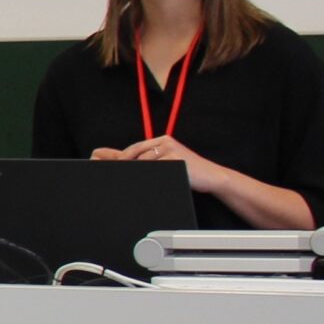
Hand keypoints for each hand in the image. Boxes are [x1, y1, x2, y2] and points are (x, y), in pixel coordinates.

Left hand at [95, 135, 225, 196]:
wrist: (211, 176)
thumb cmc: (189, 171)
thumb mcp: (169, 162)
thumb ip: (151, 160)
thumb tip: (128, 162)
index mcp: (163, 140)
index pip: (136, 148)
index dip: (122, 157)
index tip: (112, 165)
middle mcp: (166, 142)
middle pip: (136, 153)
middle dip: (125, 164)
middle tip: (116, 173)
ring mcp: (171, 149)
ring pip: (144, 162)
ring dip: (138, 171)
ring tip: (129, 183)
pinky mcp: (176, 158)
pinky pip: (156, 168)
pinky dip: (149, 175)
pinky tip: (154, 180)